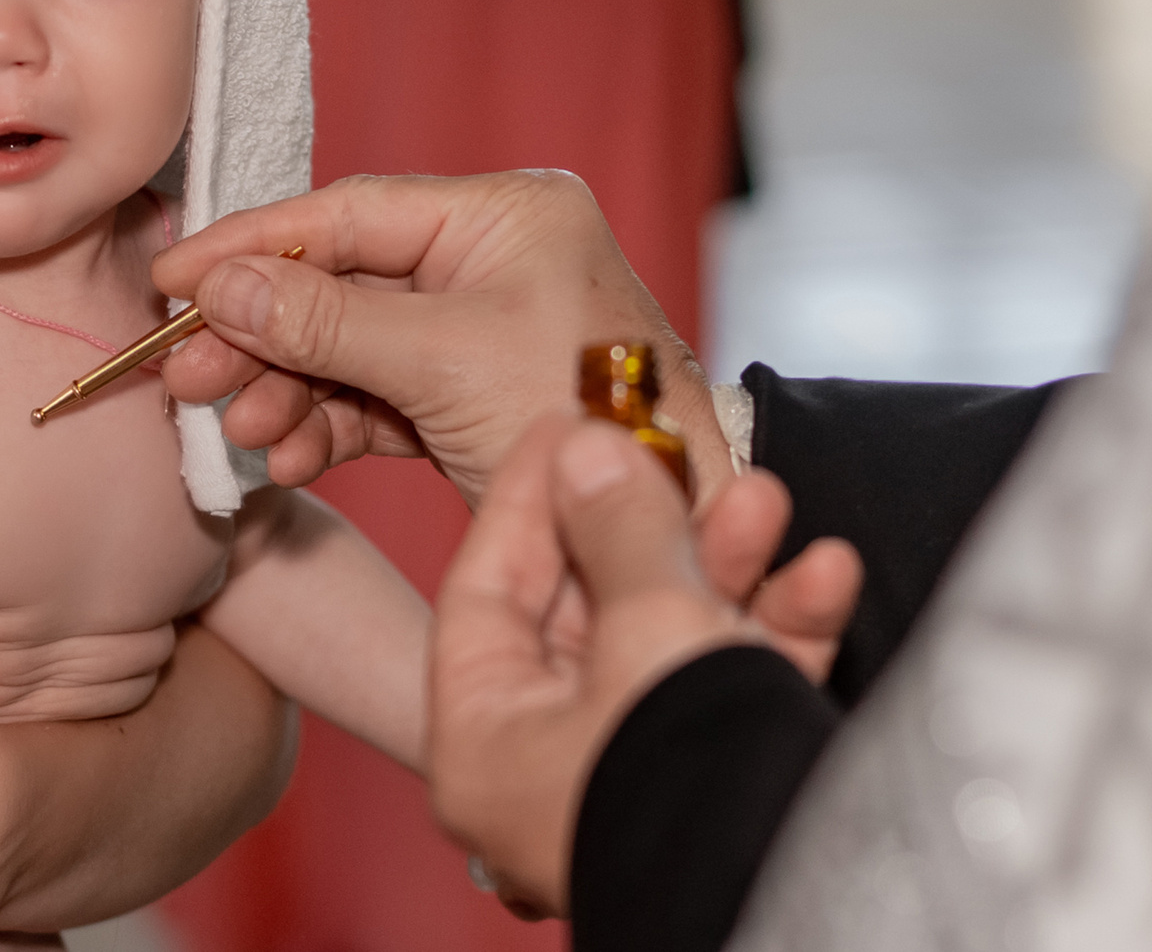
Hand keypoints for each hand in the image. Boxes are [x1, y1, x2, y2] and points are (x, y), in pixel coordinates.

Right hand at [153, 171, 729, 504]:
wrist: (673, 528)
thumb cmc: (587, 418)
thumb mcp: (446, 363)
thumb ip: (325, 323)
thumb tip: (219, 287)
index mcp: (502, 217)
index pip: (347, 215)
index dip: (251, 247)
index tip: (173, 278)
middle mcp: (487, 261)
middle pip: (336, 286)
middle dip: (260, 337)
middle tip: (187, 374)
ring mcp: (474, 331)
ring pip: (345, 350)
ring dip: (286, 392)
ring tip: (243, 433)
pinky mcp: (464, 397)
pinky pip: (374, 400)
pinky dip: (327, 427)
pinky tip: (289, 457)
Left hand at [427, 420, 860, 913]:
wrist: (829, 901)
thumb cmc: (695, 789)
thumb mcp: (652, 634)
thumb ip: (620, 531)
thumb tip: (590, 447)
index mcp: (486, 745)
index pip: (488, 584)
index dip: (532, 490)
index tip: (571, 415)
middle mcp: (549, 766)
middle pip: (587, 606)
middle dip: (652, 523)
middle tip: (688, 452)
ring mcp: (634, 775)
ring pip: (671, 639)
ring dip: (728, 564)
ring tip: (769, 499)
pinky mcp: (720, 784)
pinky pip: (736, 687)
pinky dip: (780, 630)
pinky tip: (825, 572)